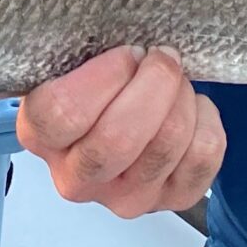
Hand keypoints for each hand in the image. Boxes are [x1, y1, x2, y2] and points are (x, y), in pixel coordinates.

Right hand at [17, 47, 224, 217]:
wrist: (120, 117)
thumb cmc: (96, 83)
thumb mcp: (73, 63)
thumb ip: (85, 55)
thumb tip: (132, 46)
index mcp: (40, 137)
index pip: (64, 112)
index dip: (104, 75)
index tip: (127, 53)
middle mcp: (76, 179)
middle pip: (117, 138)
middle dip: (153, 83)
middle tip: (161, 56)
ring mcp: (125, 198)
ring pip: (165, 144)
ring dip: (180, 96)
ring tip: (175, 79)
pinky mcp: (172, 200)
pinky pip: (202, 156)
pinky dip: (205, 118)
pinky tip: (191, 107)